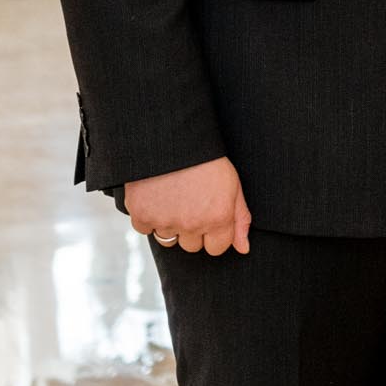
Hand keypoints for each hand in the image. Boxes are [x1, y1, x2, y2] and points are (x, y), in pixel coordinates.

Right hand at [127, 156, 251, 255]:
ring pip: (168, 238)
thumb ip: (240, 219)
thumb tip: (243, 249)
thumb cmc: (206, 159)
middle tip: (190, 201)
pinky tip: (155, 195)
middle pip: (192, 245)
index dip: (214, 232)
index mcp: (218, 218)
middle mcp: (192, 224)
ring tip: (173, 196)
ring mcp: (165, 221)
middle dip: (192, 228)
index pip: (217, 248)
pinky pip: (144, 228)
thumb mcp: (233, 184)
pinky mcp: (141, 215)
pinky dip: (147, 215)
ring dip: (169, 223)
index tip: (208, 215)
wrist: (172, 136)